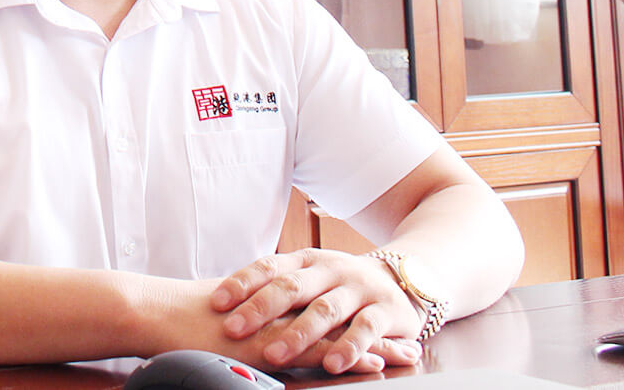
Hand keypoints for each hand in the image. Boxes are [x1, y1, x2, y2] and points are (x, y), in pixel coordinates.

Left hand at [209, 248, 423, 372]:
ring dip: (299, 333)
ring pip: (326, 309)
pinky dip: (348, 347)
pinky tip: (332, 363)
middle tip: (234, 329)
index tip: (217, 302)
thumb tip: (219, 303)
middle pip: (292, 286)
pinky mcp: (387, 311)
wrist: (406, 277)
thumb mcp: (310, 277)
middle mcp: (331, 270)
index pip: (269, 267)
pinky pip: (366, 329)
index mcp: (306, 260)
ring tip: (276, 354)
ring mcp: (359, 288)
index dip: (242, 283)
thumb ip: (276, 288)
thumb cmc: (341, 284)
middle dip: (260, 309)